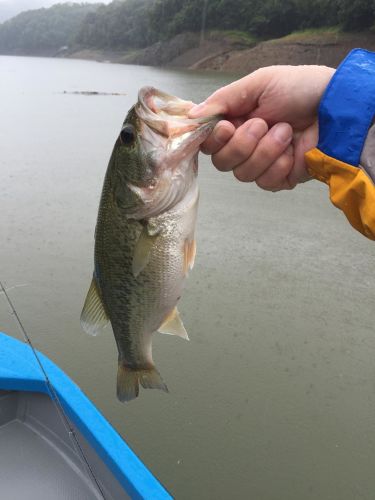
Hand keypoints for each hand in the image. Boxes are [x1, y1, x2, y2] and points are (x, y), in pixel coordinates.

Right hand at [189, 65, 334, 189]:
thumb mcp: (258, 84)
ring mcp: (261, 164)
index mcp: (235, 121)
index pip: (208, 142)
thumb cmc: (299, 89)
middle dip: (242, 144)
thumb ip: (223, 100)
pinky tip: (291, 151)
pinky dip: (278, 165)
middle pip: (221, 162)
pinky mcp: (278, 178)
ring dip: (265, 151)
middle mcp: (244, 145)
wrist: (335, 108)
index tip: (227, 126)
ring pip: (242, 174)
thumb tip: (191, 116)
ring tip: (286, 131)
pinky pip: (264, 182)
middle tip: (263, 124)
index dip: (212, 140)